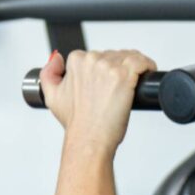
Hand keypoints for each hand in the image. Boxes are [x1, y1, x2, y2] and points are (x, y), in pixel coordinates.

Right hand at [38, 49, 156, 151]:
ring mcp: (108, 68)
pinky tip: (145, 76)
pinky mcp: (124, 76)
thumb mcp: (52, 97)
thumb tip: (55, 58)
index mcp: (76, 62)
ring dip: (135, 68)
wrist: (88, 139)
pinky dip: (147, 67)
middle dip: (120, 68)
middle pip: (115, 55)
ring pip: (130, 57)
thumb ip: (48, 73)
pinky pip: (142, 62)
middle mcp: (91, 61)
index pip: (98, 54)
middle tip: (120, 87)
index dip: (106, 67)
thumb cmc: (76, 122)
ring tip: (134, 82)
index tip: (108, 81)